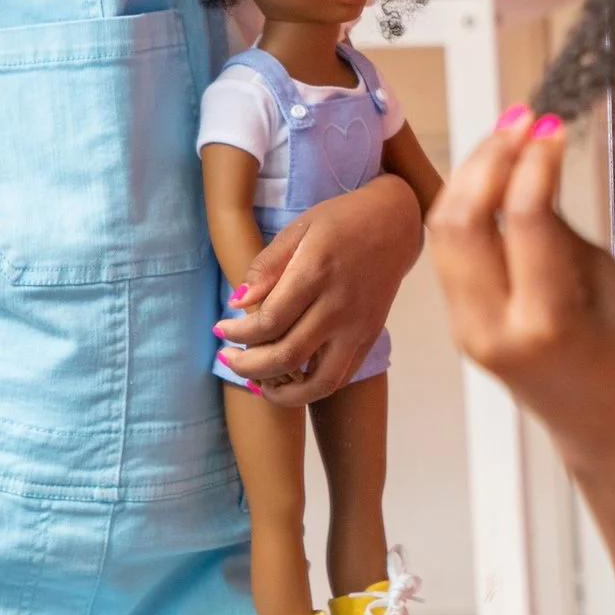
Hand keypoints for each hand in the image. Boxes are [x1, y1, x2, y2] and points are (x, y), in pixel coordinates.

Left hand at [214, 173, 423, 404]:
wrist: (394, 223)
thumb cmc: (341, 221)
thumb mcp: (299, 228)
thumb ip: (267, 266)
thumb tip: (237, 302)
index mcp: (317, 272)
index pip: (269, 321)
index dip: (238, 334)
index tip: (220, 329)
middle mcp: (339, 305)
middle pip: (288, 356)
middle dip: (248, 366)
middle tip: (227, 359)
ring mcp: (358, 326)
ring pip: (320, 382)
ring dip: (283, 393)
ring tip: (258, 384)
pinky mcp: (370, 336)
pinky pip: (342, 376)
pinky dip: (313, 389)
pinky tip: (290, 381)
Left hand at [428, 109, 614, 472]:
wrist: (611, 433)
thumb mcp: (608, 283)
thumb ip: (558, 227)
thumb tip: (529, 163)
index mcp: (544, 322)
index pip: (521, 219)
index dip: (534, 159)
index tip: (551, 122)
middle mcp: (493, 328)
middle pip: (461, 220)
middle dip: (487, 158)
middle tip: (521, 120)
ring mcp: (468, 330)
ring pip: (443, 232)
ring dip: (470, 176)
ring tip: (508, 137)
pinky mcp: (461, 325)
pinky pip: (449, 253)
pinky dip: (466, 206)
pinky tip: (495, 176)